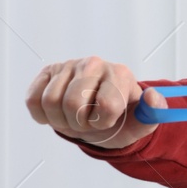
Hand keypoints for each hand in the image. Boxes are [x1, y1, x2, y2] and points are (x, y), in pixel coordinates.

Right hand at [25, 55, 165, 149]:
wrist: (100, 114)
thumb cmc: (121, 119)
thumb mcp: (141, 123)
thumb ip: (153, 113)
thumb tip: (153, 96)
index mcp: (121, 74)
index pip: (105, 105)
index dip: (101, 122)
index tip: (106, 121)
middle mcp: (95, 64)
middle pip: (72, 103)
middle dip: (78, 124)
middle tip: (86, 123)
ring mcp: (70, 65)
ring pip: (50, 101)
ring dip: (59, 120)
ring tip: (73, 118)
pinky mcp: (48, 72)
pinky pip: (33, 99)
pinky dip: (42, 115)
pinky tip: (57, 113)